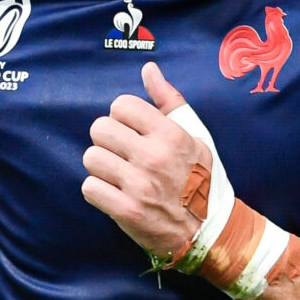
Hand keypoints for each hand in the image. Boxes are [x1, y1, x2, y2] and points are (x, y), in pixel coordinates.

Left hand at [82, 62, 211, 257]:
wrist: (210, 230)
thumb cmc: (201, 178)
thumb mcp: (195, 135)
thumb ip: (170, 101)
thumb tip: (148, 69)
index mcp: (171, 134)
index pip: (121, 105)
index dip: (122, 116)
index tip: (132, 131)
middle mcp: (154, 157)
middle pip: (100, 128)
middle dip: (107, 140)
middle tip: (122, 153)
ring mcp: (139, 186)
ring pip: (91, 158)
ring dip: (101, 166)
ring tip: (119, 174)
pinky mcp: (127, 211)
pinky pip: (89, 188)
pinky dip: (98, 191)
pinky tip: (114, 193)